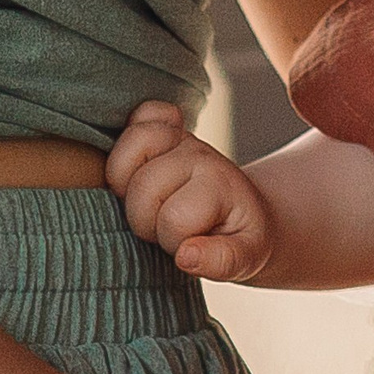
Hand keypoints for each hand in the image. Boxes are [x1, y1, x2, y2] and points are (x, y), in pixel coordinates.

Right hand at [104, 102, 272, 281]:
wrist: (245, 212)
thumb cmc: (239, 237)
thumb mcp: (246, 258)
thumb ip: (222, 261)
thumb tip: (186, 255)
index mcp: (220, 186)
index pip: (174, 219)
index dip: (174, 240)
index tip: (188, 243)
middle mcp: (200, 155)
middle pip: (143, 189)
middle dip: (146, 221)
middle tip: (165, 226)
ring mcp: (182, 139)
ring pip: (127, 151)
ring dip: (126, 184)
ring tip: (147, 201)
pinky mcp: (168, 129)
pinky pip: (143, 113)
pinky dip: (134, 132)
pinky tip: (143, 162)